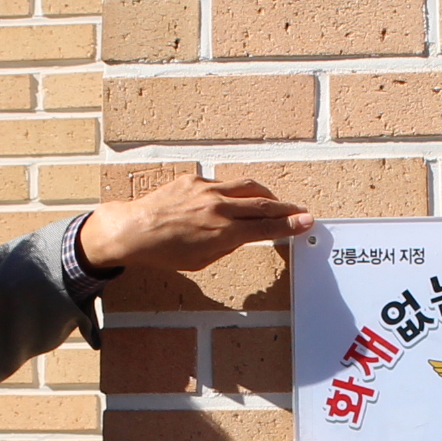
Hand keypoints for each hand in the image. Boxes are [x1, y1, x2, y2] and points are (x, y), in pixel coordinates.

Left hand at [78, 174, 314, 274]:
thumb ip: (228, 245)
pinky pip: (223, 184)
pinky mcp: (195, 180)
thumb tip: (245, 234)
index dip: (290, 225)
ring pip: (247, 187)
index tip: (307, 222)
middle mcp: (218, 208)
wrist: (134, 230)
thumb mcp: (201, 260)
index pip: (265, 228)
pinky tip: (233, 200)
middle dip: (287, 209)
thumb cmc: (165, 253)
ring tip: (274, 202)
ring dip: (266, 195)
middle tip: (301, 211)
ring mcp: (207, 191)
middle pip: (263, 205)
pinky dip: (233, 193)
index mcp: (222, 232)